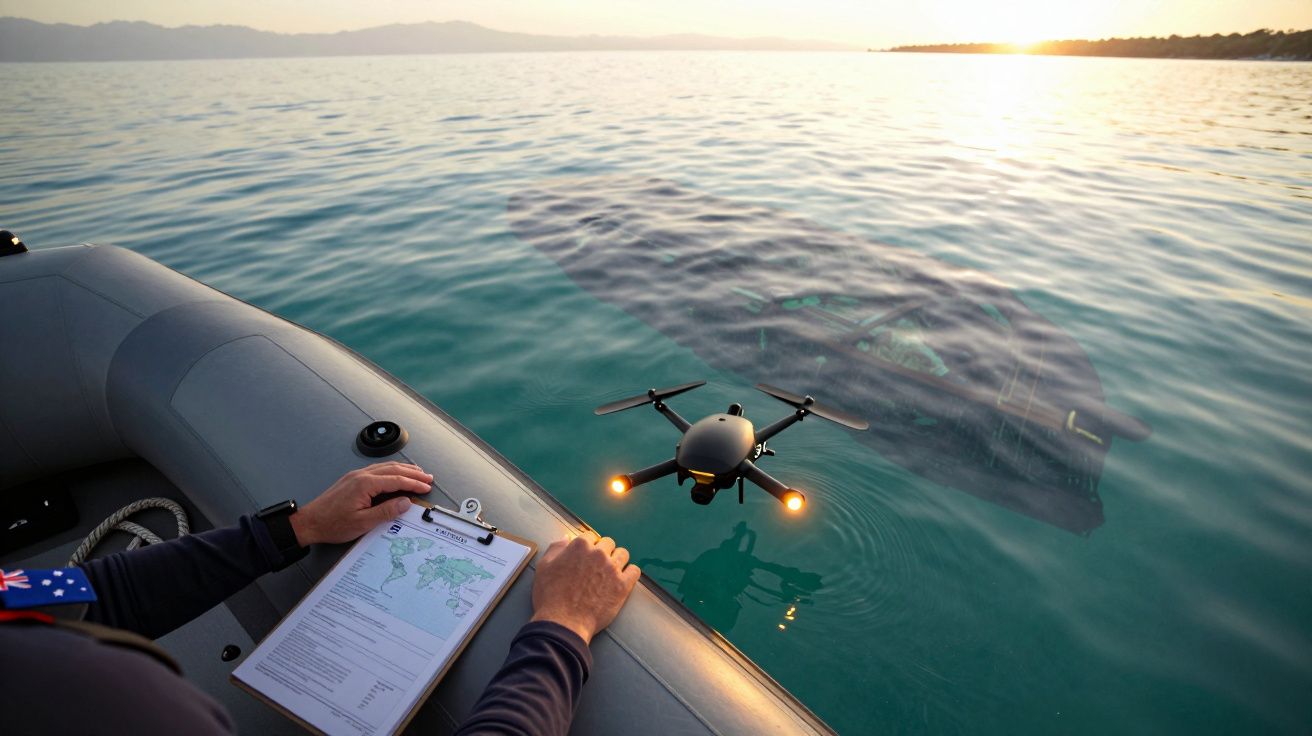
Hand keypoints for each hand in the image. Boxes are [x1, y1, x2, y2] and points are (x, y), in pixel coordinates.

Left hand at [290, 462, 431, 545]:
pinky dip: (390, 471)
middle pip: (393, 469)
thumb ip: (386, 511)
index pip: (396, 480)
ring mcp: (355, 476)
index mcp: (365, 484)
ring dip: (403, 469)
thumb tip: (405, 502)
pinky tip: (394, 474)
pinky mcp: (351, 480)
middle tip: (428, 478)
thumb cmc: (333, 524)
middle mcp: (361, 475)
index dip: (414, 483)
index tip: (427, 487)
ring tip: (417, 473)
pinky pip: (376, 470)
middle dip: (413, 473)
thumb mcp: (363, 522)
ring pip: (384, 467)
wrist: (308, 522)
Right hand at [529, 535, 640, 644]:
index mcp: (580, 546)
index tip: (585, 558)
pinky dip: (629, 573)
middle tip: (596, 567)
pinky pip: (634, 571)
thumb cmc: (551, 596)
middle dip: (603, 552)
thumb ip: (556, 548)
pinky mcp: (623, 585)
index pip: (589, 537)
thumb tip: (566, 538)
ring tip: (610, 573)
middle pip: (608, 543)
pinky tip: (623, 579)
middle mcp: (598, 553)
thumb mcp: (544, 566)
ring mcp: (612, 569)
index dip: (587, 547)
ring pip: (623, 554)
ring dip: (617, 560)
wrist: (564, 622)